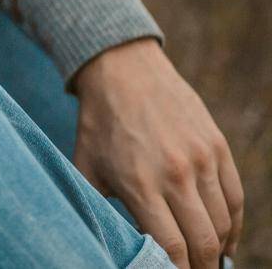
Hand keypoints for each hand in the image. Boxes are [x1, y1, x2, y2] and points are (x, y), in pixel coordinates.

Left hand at [72, 38, 243, 267]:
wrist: (123, 70)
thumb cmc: (99, 124)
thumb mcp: (85, 167)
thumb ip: (97, 206)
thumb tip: (107, 239)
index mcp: (139, 183)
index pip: (171, 246)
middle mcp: (175, 174)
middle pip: (203, 241)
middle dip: (201, 267)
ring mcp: (201, 160)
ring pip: (224, 223)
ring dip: (219, 250)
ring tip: (208, 262)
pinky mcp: (217, 147)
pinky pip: (235, 198)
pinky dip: (234, 225)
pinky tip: (225, 240)